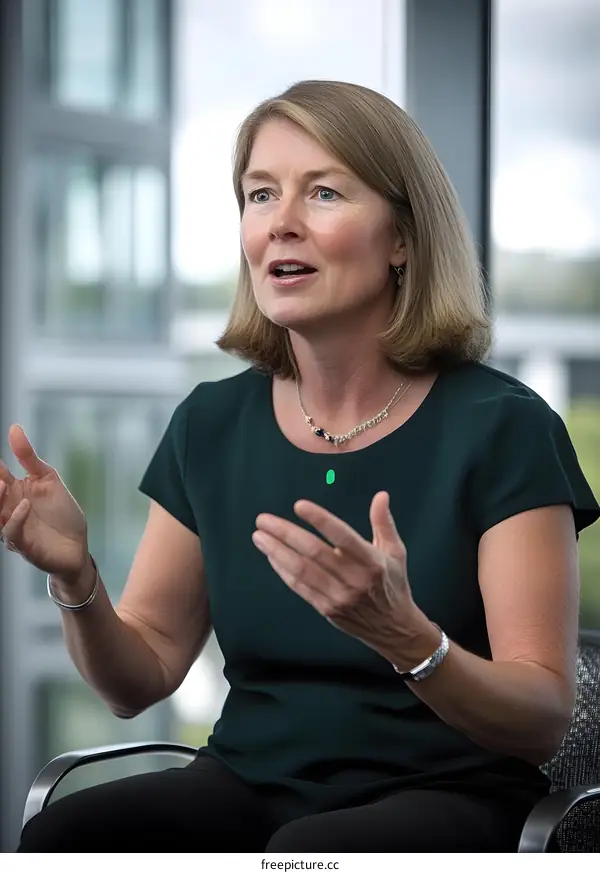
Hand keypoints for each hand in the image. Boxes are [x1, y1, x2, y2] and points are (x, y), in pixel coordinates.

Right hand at [0, 424, 89, 580]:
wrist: (78, 545)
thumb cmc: (62, 513)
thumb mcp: (48, 479)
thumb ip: (28, 457)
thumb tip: (13, 428)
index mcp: (12, 490)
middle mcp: (6, 508)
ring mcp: (12, 526)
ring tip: (2, 484)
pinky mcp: (21, 544)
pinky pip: (10, 532)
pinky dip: (15, 519)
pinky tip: (25, 506)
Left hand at [253, 491, 426, 659]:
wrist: (393, 628)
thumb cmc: (393, 584)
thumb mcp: (395, 552)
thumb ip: (383, 523)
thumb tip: (381, 495)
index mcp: (371, 561)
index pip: (342, 536)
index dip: (320, 520)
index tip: (299, 506)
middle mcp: (354, 579)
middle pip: (314, 552)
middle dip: (285, 534)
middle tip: (264, 520)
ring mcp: (338, 596)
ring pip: (302, 571)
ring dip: (276, 552)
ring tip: (259, 536)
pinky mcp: (326, 609)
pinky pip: (300, 587)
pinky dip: (282, 570)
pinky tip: (271, 556)